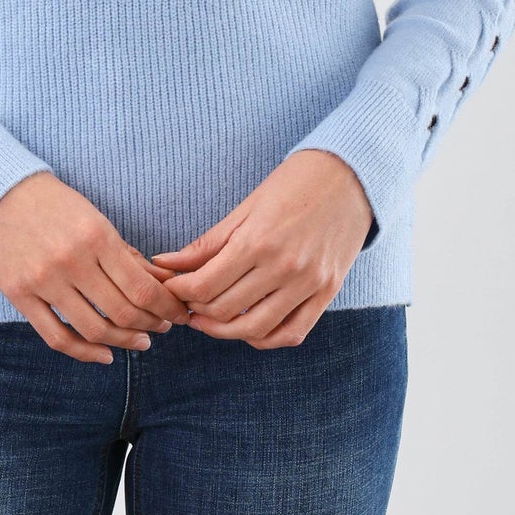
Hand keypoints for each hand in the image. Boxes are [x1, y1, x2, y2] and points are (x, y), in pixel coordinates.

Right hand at [0, 171, 192, 363]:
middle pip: (122, 312)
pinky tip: (105, 356)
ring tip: (140, 342)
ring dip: (124, 342)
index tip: (178, 313)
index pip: (142, 286)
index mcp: (95, 235)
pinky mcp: (20, 297)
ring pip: (94, 330)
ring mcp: (43, 281)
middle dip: (152, 325)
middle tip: (163, 328)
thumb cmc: (52, 204)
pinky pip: (57, 338)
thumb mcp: (94, 217)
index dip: (167, 307)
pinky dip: (85, 354)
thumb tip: (162, 284)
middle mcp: (71, 261)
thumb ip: (125, 253)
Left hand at [147, 150, 375, 348]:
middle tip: (185, 300)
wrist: (350, 176)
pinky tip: (247, 328)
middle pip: (225, 310)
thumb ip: (206, 244)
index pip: (205, 285)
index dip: (180, 291)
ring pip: (254, 329)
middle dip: (196, 309)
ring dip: (223, 331)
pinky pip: (291, 334)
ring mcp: (308, 285)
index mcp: (257, 241)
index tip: (171, 286)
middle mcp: (283, 268)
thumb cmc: (292, 184)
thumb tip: (164, 264)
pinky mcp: (327, 294)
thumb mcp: (245, 208)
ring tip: (208, 318)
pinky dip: (264, 338)